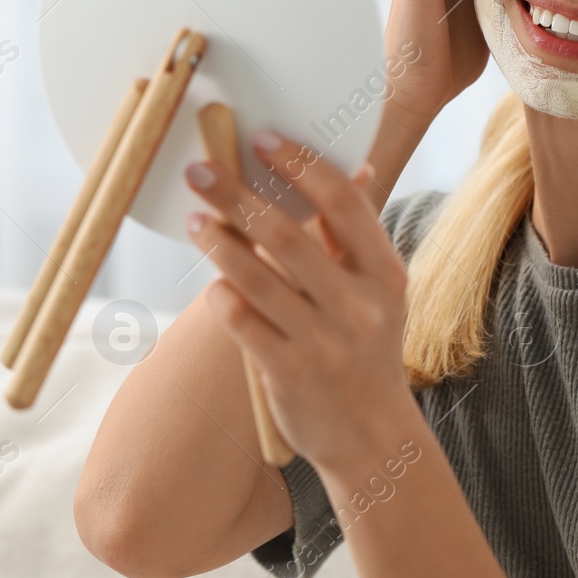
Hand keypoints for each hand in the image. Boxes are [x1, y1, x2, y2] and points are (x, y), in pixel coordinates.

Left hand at [182, 131, 413, 472]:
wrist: (374, 438)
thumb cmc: (369, 350)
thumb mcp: (381, 293)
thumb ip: (359, 237)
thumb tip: (357, 169)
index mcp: (383, 273)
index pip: (343, 203)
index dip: (300, 166)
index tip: (262, 139)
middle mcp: (359, 305)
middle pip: (288, 235)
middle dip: (237, 196)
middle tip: (200, 169)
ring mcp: (325, 342)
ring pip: (258, 278)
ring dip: (219, 242)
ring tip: (194, 219)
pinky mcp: (291, 374)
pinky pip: (244, 323)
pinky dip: (225, 298)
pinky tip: (215, 285)